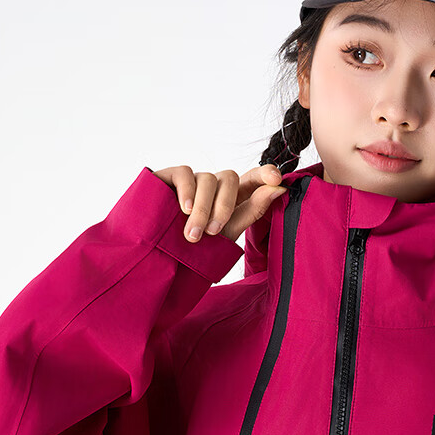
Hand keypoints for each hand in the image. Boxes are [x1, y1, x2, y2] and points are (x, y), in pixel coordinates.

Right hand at [151, 164, 286, 244]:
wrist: (155, 260)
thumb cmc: (191, 250)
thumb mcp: (226, 234)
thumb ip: (252, 211)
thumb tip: (280, 188)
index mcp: (231, 199)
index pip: (252, 179)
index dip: (264, 174)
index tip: (276, 178)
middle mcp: (213, 187)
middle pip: (230, 178)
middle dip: (224, 205)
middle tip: (214, 232)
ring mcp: (192, 181)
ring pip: (208, 179)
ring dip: (203, 208)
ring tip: (193, 235)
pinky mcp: (170, 177)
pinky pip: (186, 173)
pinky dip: (188, 192)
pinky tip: (184, 210)